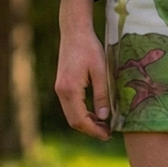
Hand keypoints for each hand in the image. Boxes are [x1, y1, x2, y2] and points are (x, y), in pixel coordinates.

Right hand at [55, 0, 110, 139]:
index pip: (80, 120)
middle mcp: (61, 91)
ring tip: (103, 125)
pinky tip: (94, 113)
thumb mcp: (101, 71)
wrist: (74, 31)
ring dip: (85, 123)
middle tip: (107, 133)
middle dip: (90, 130)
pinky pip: (70, 106)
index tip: (108, 135)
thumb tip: (104, 117)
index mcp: (70, 90)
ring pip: (70, 115)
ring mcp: (59, 88)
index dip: (94, 130)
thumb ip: (102, 95)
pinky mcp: (61, 85)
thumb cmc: (89, 48)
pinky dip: (81, 114)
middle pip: (73, 121)